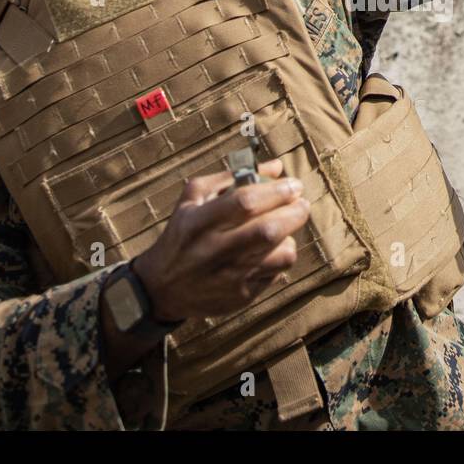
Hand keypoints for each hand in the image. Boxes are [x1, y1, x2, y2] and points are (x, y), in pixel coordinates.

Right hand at [133, 158, 307, 321]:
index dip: (276, 191)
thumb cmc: (183, 233)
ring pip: (280, 255)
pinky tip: (270, 251)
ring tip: (284, 229)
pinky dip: (279, 258)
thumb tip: (276, 167)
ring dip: (290, 237)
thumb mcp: (193, 198)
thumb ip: (231, 177)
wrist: (161, 287)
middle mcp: (213, 251)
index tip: (294, 185)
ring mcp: (229, 277)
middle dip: (295, 212)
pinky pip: (276, 273)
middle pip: (268, 230)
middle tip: (302, 203)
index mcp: (198, 222)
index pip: (245, 202)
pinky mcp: (241, 296)